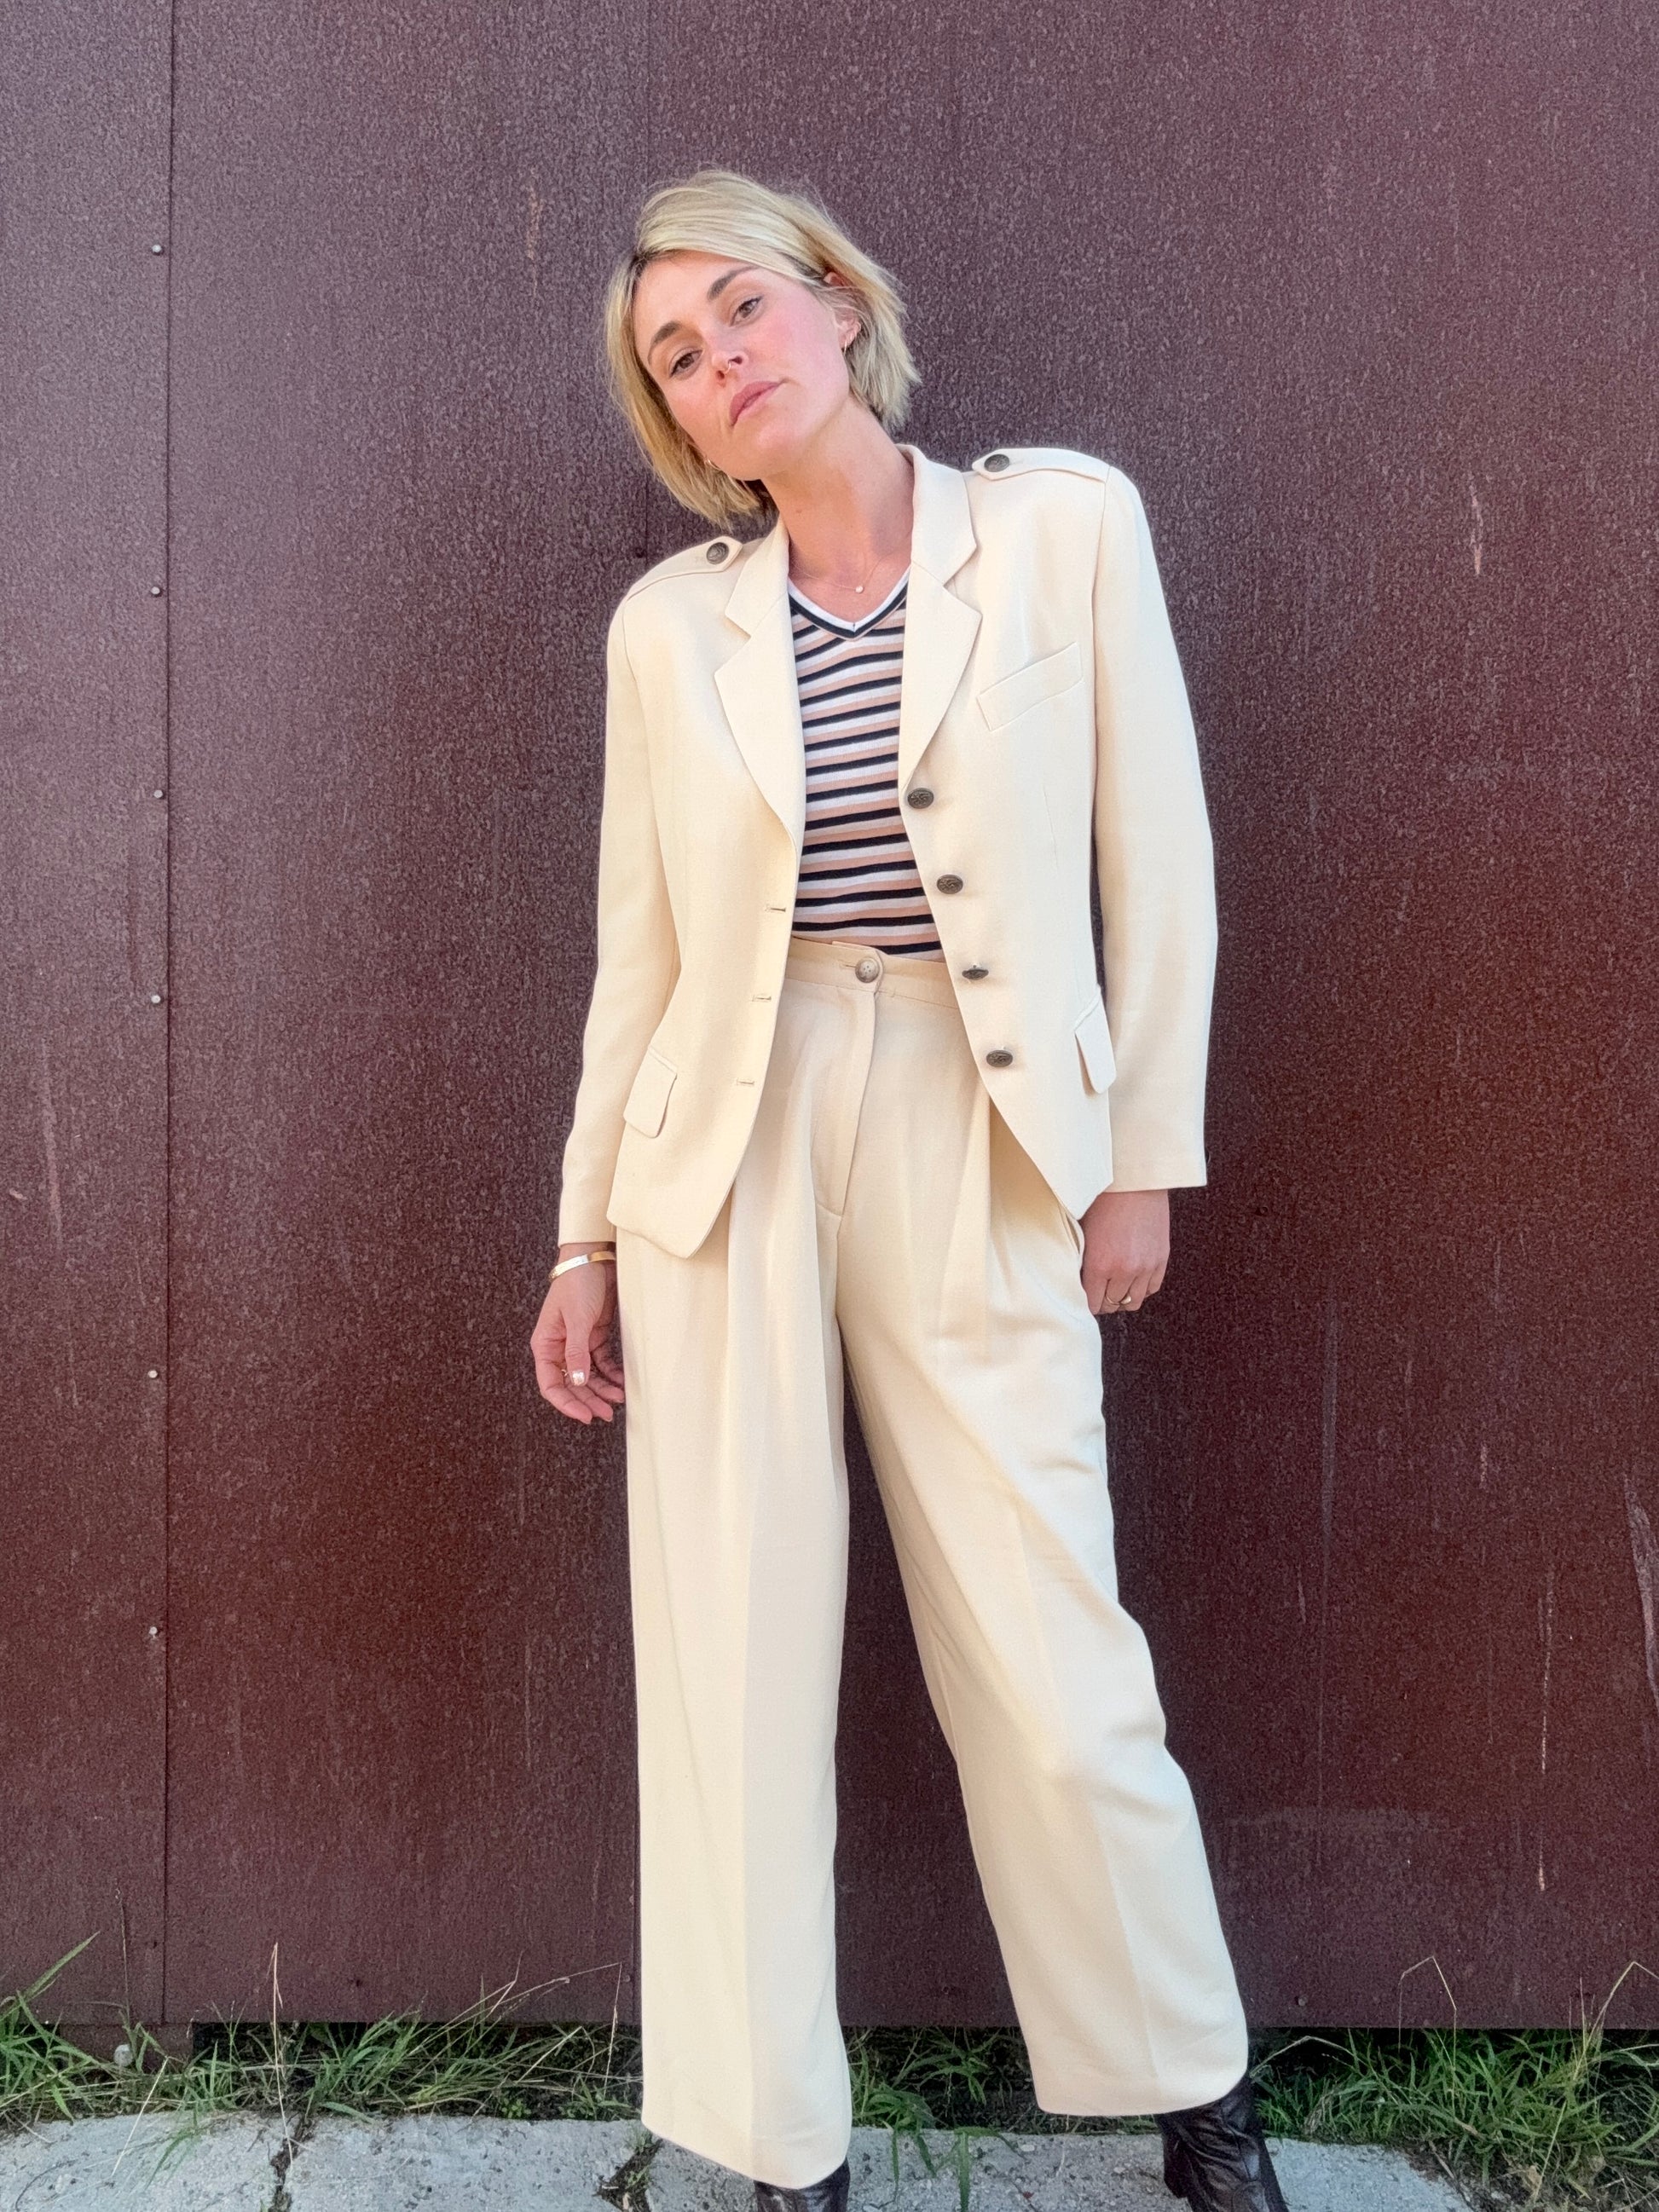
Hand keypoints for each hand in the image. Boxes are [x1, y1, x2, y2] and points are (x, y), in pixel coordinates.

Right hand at [530, 1244, 626, 1423]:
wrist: (594, 1258)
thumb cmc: (577, 1283)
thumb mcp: (577, 1319)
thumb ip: (577, 1351)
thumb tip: (576, 1381)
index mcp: (545, 1345)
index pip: (551, 1384)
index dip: (567, 1403)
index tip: (585, 1415)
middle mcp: (559, 1347)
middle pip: (571, 1384)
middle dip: (588, 1400)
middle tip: (607, 1413)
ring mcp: (578, 1343)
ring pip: (588, 1376)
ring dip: (602, 1389)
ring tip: (619, 1399)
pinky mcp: (594, 1336)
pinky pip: (601, 1363)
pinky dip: (611, 1374)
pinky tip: (621, 1382)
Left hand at [1078, 1189, 1168, 1314]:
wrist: (1133, 1182)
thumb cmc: (1103, 1201)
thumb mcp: (1083, 1233)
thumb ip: (1082, 1261)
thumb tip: (1080, 1280)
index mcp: (1100, 1265)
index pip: (1092, 1303)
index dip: (1087, 1302)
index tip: (1085, 1297)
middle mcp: (1124, 1271)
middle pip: (1112, 1305)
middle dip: (1103, 1301)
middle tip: (1098, 1292)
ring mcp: (1145, 1267)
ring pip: (1133, 1301)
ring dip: (1123, 1297)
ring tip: (1116, 1288)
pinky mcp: (1161, 1259)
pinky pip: (1152, 1288)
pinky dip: (1142, 1288)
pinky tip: (1133, 1279)